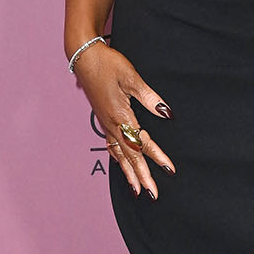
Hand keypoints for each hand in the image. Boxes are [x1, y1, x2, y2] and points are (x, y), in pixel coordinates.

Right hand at [72, 42, 175, 196]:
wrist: (84, 57)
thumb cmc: (108, 64)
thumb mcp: (131, 78)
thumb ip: (149, 98)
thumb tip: (166, 114)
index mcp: (121, 116)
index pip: (142, 142)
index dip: (157, 157)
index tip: (169, 170)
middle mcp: (112, 124)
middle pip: (130, 156)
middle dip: (141, 176)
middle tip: (152, 195)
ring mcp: (106, 124)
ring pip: (119, 155)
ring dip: (129, 174)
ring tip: (137, 191)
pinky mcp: (104, 119)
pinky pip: (112, 146)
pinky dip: (118, 160)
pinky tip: (122, 166)